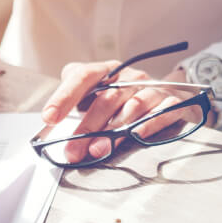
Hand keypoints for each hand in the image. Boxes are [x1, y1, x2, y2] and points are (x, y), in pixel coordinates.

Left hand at [42, 64, 202, 163]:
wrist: (171, 92)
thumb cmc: (124, 98)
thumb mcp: (98, 92)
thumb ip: (75, 102)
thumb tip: (50, 123)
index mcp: (107, 71)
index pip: (83, 76)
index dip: (64, 96)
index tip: (49, 117)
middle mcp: (129, 78)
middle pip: (106, 99)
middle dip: (86, 128)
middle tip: (72, 150)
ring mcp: (152, 89)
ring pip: (132, 108)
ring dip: (113, 131)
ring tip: (97, 151)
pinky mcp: (172, 103)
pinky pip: (162, 112)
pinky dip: (149, 124)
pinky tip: (136, 136)